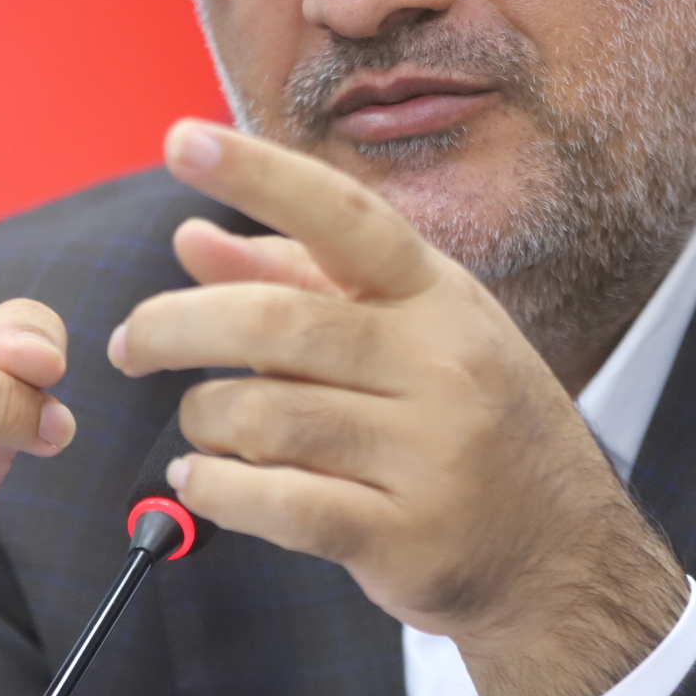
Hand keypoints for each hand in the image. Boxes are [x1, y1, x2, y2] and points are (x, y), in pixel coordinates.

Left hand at [111, 120, 687, 695]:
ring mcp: (429, 454)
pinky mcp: (403, 538)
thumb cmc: (473, 423)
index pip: (342, 216)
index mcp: (439, 297)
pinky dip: (217, 489)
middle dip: (177, 327)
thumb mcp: (412, 334)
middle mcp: (441, 364)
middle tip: (131, 342)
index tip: (180, 140)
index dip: (258, 174)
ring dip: (202, 418)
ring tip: (199, 424)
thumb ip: (299, 283)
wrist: (564, 555)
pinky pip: (277, 503)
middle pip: (276, 325)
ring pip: (265, 417)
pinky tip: (201, 481)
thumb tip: (191, 240)